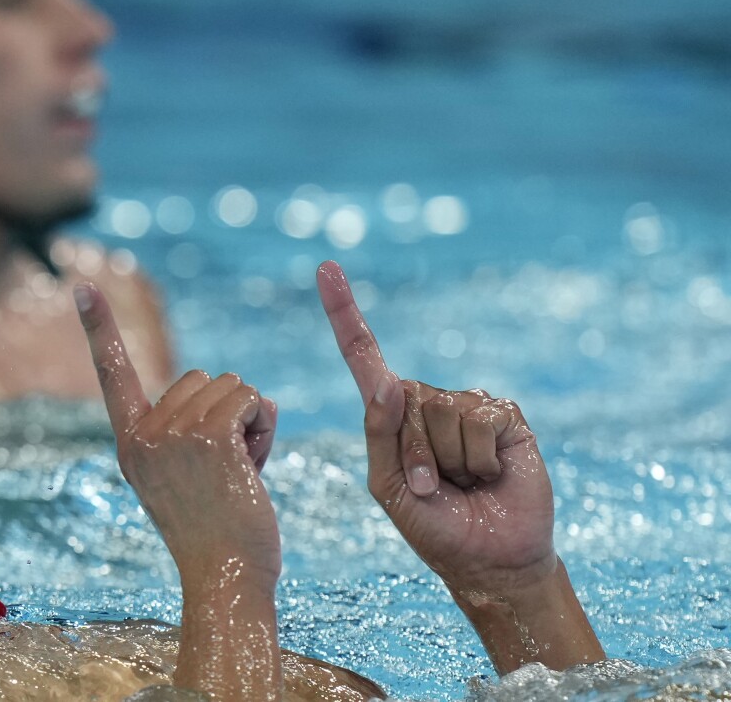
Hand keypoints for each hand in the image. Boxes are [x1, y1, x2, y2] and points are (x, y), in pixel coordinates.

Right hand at [75, 282, 279, 582]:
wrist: (226, 579)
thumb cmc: (217, 535)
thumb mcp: (184, 480)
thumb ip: (187, 434)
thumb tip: (235, 392)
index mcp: (131, 444)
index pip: (112, 375)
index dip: (99, 328)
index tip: (82, 285)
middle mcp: (143, 435)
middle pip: (199, 378)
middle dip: (226, 412)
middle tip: (228, 466)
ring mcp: (173, 435)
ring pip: (230, 386)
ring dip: (250, 422)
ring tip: (243, 471)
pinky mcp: (210, 437)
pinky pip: (250, 399)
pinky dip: (264, 425)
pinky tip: (256, 464)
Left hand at [315, 261, 554, 594]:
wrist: (490, 560)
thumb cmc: (434, 526)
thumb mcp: (388, 487)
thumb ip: (380, 435)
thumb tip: (389, 382)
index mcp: (391, 414)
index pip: (364, 355)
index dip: (345, 312)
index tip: (326, 269)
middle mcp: (426, 401)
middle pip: (404, 398)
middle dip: (415, 452)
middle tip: (434, 487)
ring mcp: (466, 405)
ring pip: (441, 411)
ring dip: (447, 459)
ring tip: (461, 483)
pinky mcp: (503, 415)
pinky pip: (478, 419)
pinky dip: (478, 458)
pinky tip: (489, 475)